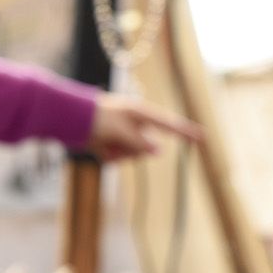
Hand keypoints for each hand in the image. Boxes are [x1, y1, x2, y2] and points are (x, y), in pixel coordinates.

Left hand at [84, 92, 202, 161]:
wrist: (70, 120)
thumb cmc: (96, 119)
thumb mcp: (122, 131)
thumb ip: (141, 143)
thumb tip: (158, 151)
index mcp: (140, 113)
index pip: (169, 124)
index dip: (186, 132)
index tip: (203, 137)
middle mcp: (134, 124)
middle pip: (146, 148)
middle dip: (131, 150)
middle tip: (113, 140)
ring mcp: (123, 134)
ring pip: (132, 156)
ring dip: (118, 154)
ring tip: (102, 142)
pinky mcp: (112, 144)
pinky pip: (118, 158)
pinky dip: (108, 156)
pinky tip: (97, 147)